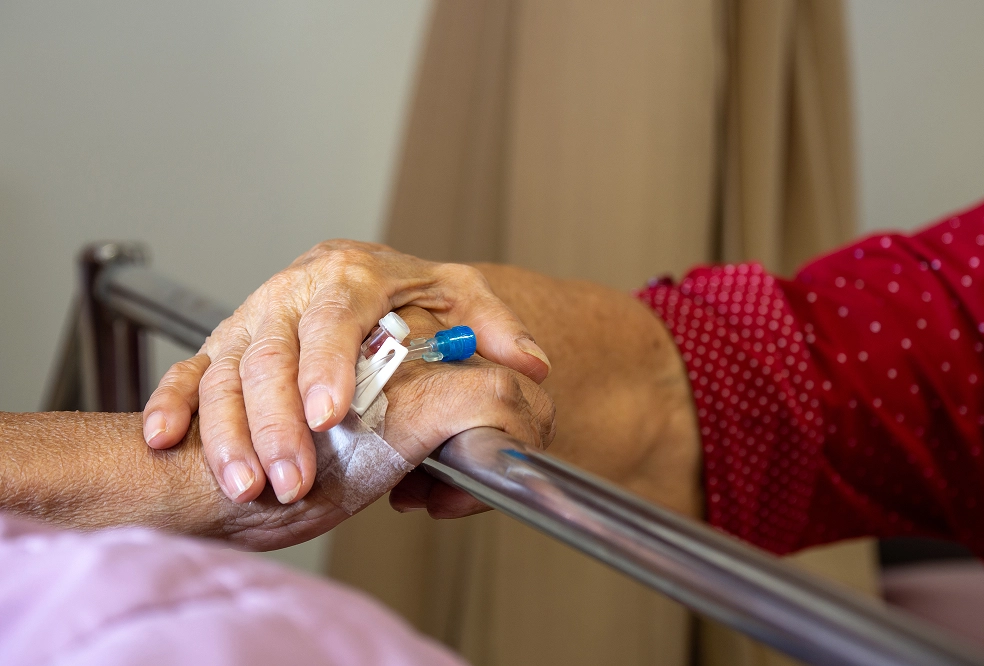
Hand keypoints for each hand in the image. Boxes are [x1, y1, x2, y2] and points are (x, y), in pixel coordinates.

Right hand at [142, 241, 550, 505]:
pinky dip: (174, 404)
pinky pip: (188, 371)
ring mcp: (252, 319)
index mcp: (351, 272)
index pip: (337, 312)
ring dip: (230, 432)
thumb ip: (493, 326)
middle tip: (292, 477)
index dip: (328, 361)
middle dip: (278, 421)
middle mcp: (293, 292)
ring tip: (247, 484)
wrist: (359, 283)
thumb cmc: (404, 294)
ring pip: (228, 371)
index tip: (329, 412)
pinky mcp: (221, 345)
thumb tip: (530, 364)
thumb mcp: (457, 297)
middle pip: (273, 353)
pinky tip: (168, 439)